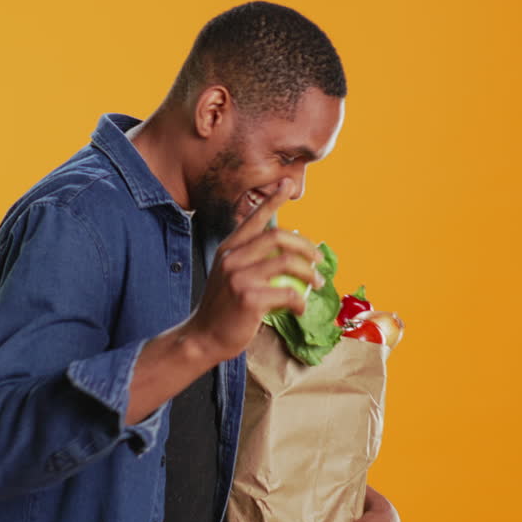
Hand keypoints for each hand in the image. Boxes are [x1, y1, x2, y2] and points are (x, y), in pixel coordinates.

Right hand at [188, 177, 324, 360]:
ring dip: (309, 273)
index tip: (287, 183)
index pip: (254, 218)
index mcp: (228, 250)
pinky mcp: (249, 298)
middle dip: (305, 246)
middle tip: (317, 259)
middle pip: (277, 236)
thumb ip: (249, 261)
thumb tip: (285, 253)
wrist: (203, 337)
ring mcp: (239, 278)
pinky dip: (300, 302)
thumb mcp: (229, 277)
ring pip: (287, 263)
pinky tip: (299, 309)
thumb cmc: (221, 310)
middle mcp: (232, 258)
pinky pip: (288, 294)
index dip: (272, 199)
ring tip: (317, 283)